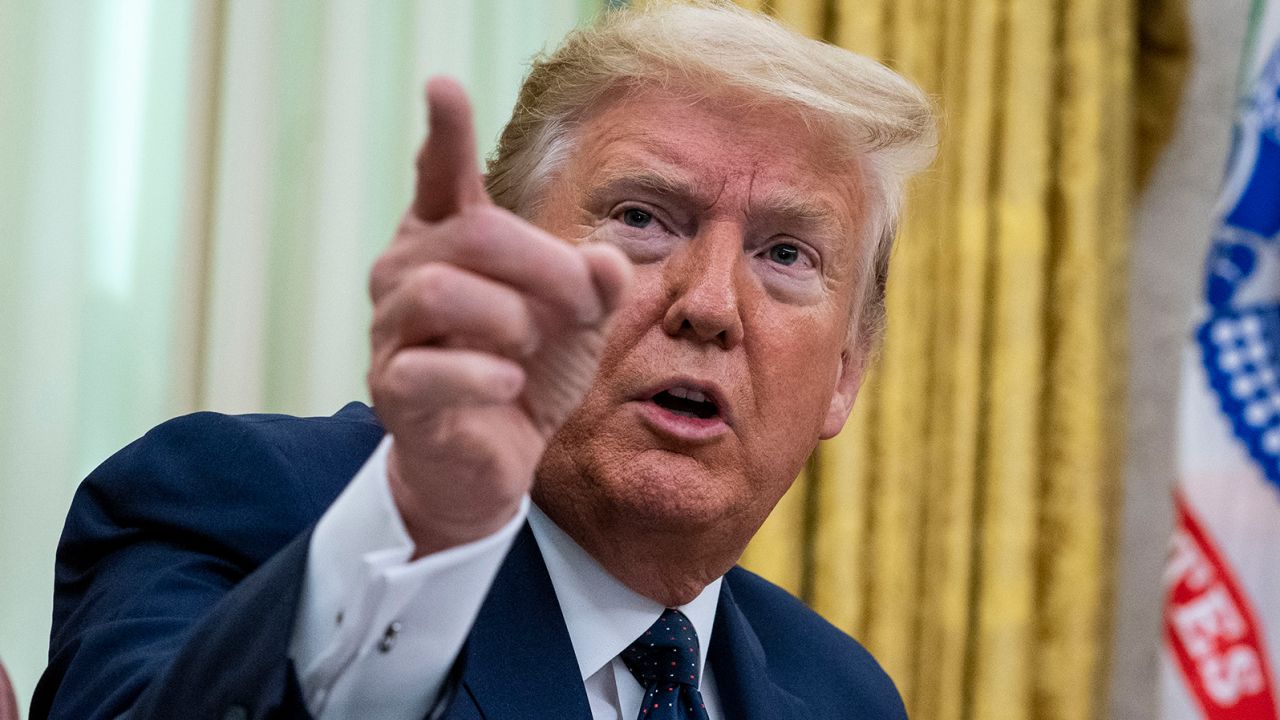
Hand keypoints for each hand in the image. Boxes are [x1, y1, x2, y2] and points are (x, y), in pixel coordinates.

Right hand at [367, 78, 630, 556]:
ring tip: (530, 349)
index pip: (440, 177)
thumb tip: (604, 258)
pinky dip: (480, 374)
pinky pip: (427, 368)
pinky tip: (509, 386)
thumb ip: (593, 282)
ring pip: (438, 291)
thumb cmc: (526, 373)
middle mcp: (406, 271)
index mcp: (448, 241)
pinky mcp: (393, 388)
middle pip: (471, 234)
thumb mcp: (576, 322)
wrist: (488, 462)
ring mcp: (391, 330)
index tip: (443, 85)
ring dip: (509, 319)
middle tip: (582, 303)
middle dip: (543, 265)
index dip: (444, 134)